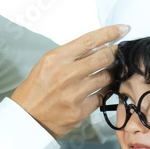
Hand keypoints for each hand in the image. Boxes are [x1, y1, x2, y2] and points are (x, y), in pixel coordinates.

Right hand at [11, 24, 127, 138]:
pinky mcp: (80, 110)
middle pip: (103, 57)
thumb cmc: (35, 90)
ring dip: (111, 72)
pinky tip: (101, 88)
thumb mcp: (46, 65)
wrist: (26, 119)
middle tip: (120, 51)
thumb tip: (97, 46)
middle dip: (116, 52)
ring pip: (106, 77)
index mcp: (56, 58)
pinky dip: (104, 90)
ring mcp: (74, 93)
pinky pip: (102, 95)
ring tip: (109, 71)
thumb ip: (70, 55)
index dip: (110, 33)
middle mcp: (66, 74)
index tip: (123, 29)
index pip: (89, 40)